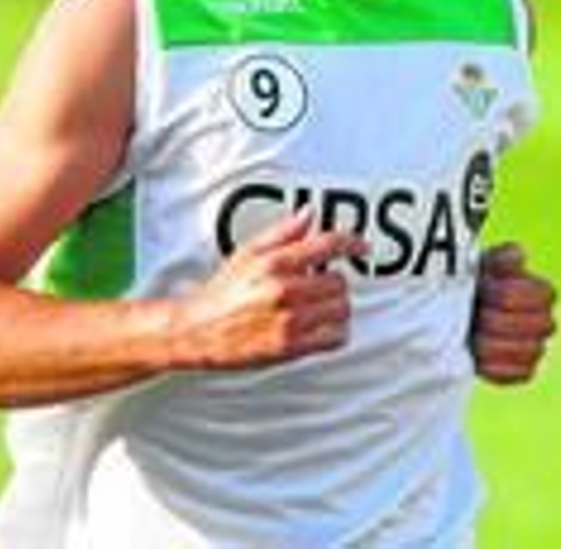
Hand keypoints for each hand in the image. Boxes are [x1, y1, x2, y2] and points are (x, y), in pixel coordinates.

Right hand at [173, 211, 367, 369]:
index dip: (351, 243)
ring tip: (318, 306)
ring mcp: (290, 319)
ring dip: (335, 307)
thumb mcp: (247, 253)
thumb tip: (308, 214)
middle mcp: (284, 290)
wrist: (198, 330)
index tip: (361, 247)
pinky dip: (335, 332)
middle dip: (332, 282)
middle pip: (339, 281)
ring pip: (342, 308)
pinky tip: (320, 327)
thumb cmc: (222, 293)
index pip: (326, 245)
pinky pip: (336, 337)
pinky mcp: (292, 347)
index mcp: (273, 263)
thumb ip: (281, 233)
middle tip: (319, 285)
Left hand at [471, 243, 556, 384]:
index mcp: (540, 292)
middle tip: (476, 314)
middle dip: (500, 318)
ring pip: (532, 351)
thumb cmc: (469, 285)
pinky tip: (477, 357)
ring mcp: (536, 347)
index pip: (543, 295)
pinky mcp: (524, 370)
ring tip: (472, 335)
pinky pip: (522, 374)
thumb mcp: (479, 266)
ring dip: (496, 343)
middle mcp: (544, 320)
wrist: (451, 315)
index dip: (510, 292)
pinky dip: (497, 367)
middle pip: (540, 325)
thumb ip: (499, 259)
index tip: (484, 288)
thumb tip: (518, 254)